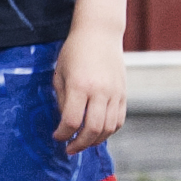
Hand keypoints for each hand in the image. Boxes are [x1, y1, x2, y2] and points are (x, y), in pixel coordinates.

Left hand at [53, 28, 128, 153]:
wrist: (100, 32)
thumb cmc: (75, 51)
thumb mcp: (60, 73)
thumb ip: (62, 100)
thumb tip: (67, 123)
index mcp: (80, 85)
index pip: (72, 120)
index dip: (63, 134)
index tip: (57, 136)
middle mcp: (100, 91)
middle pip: (93, 129)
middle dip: (79, 144)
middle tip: (69, 148)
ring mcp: (115, 93)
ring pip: (109, 128)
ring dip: (95, 141)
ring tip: (84, 142)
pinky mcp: (123, 93)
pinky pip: (119, 120)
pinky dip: (109, 131)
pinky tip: (98, 131)